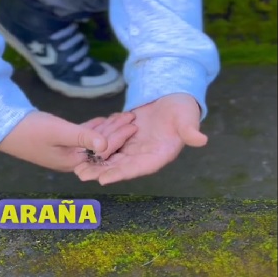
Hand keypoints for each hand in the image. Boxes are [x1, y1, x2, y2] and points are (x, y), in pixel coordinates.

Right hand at [0, 110, 136, 171]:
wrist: (1, 127)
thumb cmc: (29, 130)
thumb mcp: (59, 131)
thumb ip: (83, 137)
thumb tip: (106, 145)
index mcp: (73, 162)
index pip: (103, 150)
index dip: (119, 135)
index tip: (133, 122)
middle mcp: (71, 161)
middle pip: (99, 147)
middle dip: (116, 132)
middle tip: (132, 117)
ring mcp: (63, 152)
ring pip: (90, 140)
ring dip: (106, 129)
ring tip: (122, 116)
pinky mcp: (56, 143)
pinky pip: (80, 136)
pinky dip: (91, 129)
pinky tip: (101, 120)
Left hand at [74, 93, 206, 185]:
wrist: (172, 97)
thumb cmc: (182, 108)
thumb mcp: (187, 117)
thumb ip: (190, 129)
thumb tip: (200, 139)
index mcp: (161, 154)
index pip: (138, 167)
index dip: (121, 173)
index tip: (103, 179)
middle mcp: (145, 154)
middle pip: (121, 166)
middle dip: (101, 171)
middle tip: (81, 175)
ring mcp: (135, 147)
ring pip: (112, 158)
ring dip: (95, 163)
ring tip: (77, 168)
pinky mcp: (127, 139)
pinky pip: (109, 146)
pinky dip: (96, 150)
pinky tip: (80, 153)